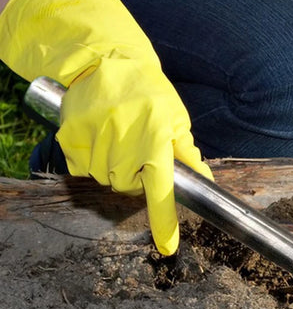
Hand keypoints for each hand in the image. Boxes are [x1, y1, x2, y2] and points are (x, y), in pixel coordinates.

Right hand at [0, 0, 211, 254]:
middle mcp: (124, 140)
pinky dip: (92, 161)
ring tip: (119, 140)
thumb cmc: (149, 93)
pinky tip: (100, 139)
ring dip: (114, 169)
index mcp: (155, 138)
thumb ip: (187, 153)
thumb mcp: (176, 119)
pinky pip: (83, 168)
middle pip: (129, 188)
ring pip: (106, 179)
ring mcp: (94, 137)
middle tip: (138, 152)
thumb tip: (204, 182)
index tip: (168, 247)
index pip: (161, 189)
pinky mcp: (70, 135)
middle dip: (136, 177)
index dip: (164, 221)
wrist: (107, 61)